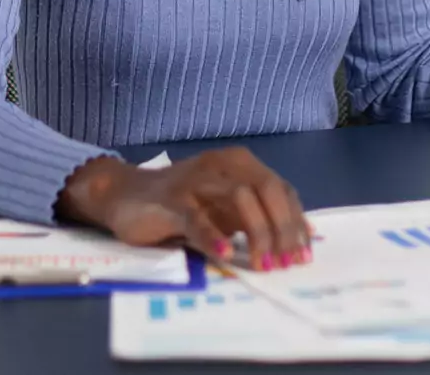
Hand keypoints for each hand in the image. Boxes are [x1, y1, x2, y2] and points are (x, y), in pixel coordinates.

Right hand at [57, 148, 311, 271]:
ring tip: (264, 264)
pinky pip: (197, 216)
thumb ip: (252, 217)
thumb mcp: (223, 209)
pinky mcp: (172, 197)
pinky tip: (226, 254)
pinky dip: (214, 236)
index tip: (304, 254)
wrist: (125, 195)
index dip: (296, 222)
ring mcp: (197, 179)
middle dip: (283, 229)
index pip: (281, 189)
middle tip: (287, 264)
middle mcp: (223, 165)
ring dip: (257, 233)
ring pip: (240, 197)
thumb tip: (293, 240)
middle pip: (267, 190)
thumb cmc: (181, 205)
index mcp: (240, 164)